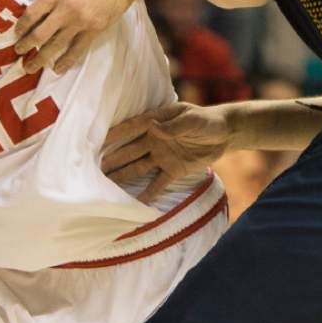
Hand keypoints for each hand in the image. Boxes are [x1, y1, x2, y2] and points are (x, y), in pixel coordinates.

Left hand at [13, 0, 133, 73]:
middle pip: (39, 34)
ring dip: (41, 58)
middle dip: (25, 45)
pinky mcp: (94, 30)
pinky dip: (66, 61)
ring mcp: (80, 23)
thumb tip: (38, 6)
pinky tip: (57, 69)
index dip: (21, 27)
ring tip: (30, 67)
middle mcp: (65, 10)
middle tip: (18, 52)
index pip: (31, 14)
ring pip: (55, 46)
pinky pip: (77, 50)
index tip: (16, 34)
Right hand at [100, 102, 231, 203]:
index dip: (115, 134)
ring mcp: (163, 156)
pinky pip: (158, 183)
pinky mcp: (174, 170)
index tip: (98, 142)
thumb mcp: (192, 120)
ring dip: (124, 175)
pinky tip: (136, 202)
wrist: (225, 134)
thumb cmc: (207, 121)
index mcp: (158, 122)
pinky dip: (148, 193)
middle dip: (114, 159)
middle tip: (95, 169)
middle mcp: (155, 140)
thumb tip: (153, 128)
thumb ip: (174, 126)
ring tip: (107, 185)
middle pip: (131, 150)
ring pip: (139, 167)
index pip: (132, 128)